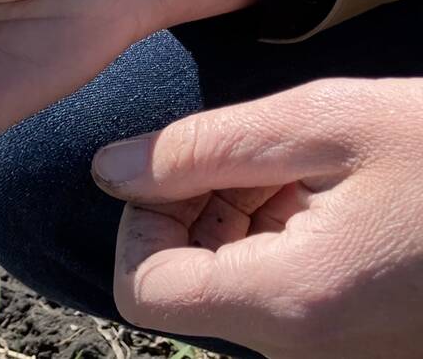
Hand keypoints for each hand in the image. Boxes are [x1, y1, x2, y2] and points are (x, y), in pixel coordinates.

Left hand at [93, 78, 422, 357]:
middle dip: (192, 210)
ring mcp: (331, 345)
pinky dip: (276, 234)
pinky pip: (276, 288)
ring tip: (303, 165)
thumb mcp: (323, 124)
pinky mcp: (354, 330)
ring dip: (237, 216)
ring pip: (227, 282)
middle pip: (182, 284)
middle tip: (254, 151)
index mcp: (286, 302)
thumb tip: (107, 171)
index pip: (141, 289)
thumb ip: (200, 149)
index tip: (182, 168)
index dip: (138, 222)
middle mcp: (301, 345)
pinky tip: (326, 190)